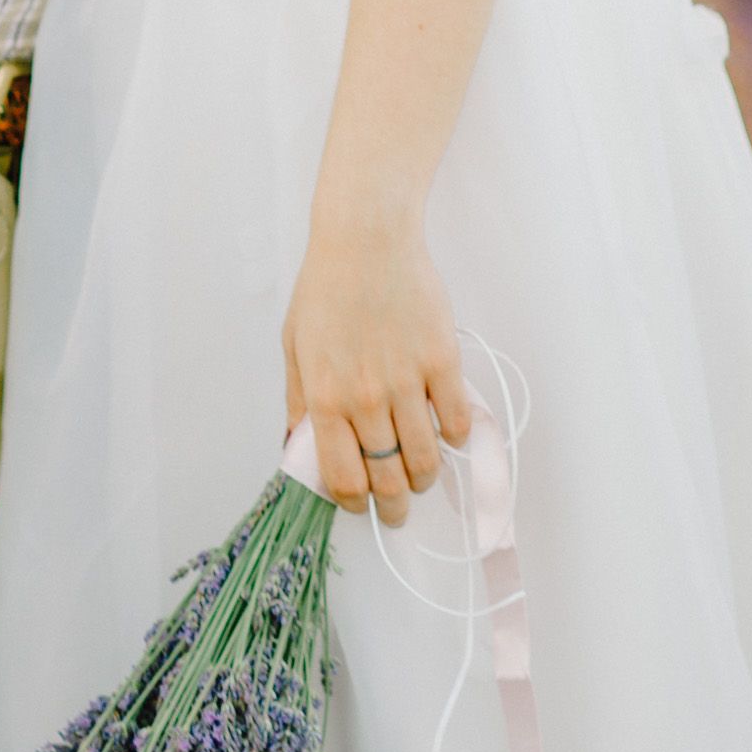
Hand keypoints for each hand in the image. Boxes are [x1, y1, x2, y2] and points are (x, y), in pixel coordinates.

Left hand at [282, 213, 469, 525]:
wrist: (367, 241)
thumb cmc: (326, 289)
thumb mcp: (294, 345)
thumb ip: (297, 401)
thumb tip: (297, 447)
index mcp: (324, 397)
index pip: (343, 477)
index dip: (355, 502)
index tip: (361, 504)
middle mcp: (365, 397)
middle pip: (388, 477)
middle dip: (393, 506)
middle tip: (397, 510)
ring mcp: (407, 381)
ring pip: (424, 458)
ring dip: (423, 477)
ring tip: (419, 477)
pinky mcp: (442, 362)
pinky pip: (457, 421)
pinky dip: (454, 438)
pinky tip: (445, 435)